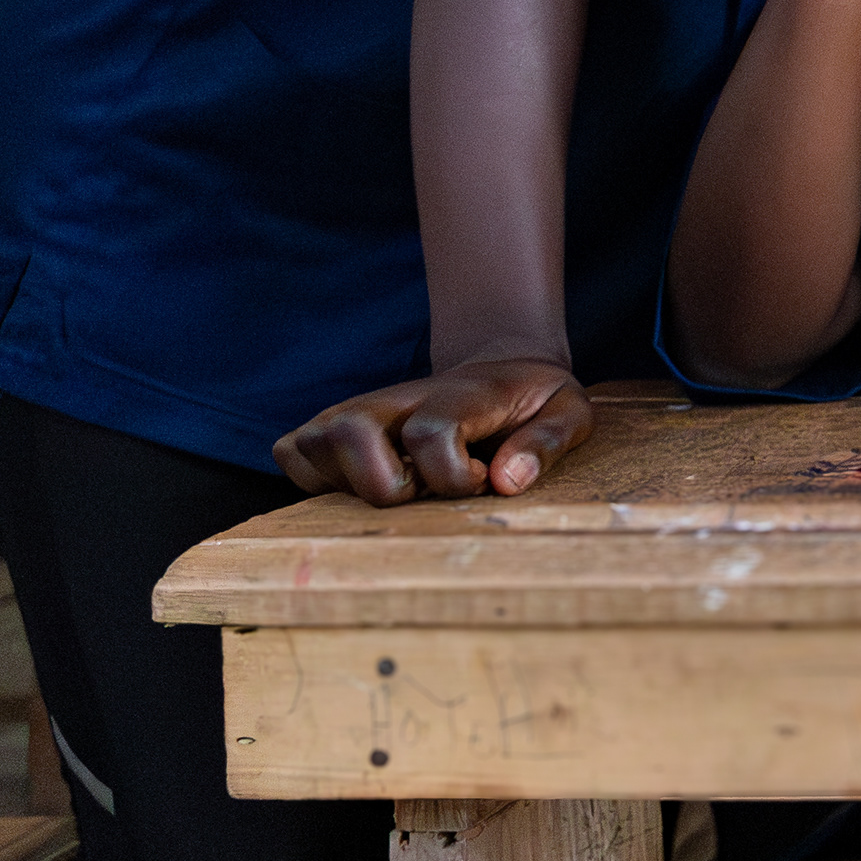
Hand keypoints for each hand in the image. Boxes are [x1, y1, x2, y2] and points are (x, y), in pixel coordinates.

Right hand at [273, 357, 592, 503]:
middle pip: (349, 431)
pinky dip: (316, 481)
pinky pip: (291, 454)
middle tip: (425, 490)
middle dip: (384, 486)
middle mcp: (397, 397)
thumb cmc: (532, 402)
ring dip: (350, 484)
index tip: (481, 482)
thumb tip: (506, 481)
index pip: (431, 432)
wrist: (500, 369)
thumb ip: (548, 442)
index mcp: (460, 394)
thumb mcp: (570, 413)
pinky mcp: (328, 425)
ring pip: (312, 444)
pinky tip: (364, 483)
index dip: (452, 477)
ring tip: (401, 484)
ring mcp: (356, 408)